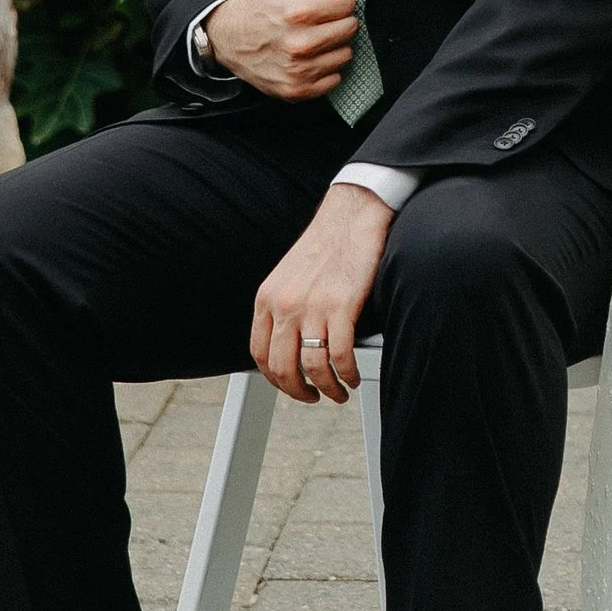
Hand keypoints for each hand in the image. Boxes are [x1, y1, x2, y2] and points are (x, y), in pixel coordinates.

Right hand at [206, 0, 360, 101]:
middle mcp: (300, 44)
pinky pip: (336, 77)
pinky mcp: (298, 90)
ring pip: (346, 54)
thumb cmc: (265, 3)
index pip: (347, 3)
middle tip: (315, 20)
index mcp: (298, 11)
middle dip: (337, 20)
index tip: (320, 2)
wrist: (232, 37)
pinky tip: (308, 57)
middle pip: (350, 28)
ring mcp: (299, 71)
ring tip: (311, 37)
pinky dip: (325, 67)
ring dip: (333, 45)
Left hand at [253, 184, 391, 402]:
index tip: (289, 385)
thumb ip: (283, 308)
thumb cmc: (326, 243)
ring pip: (312, 367)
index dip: (274, 379)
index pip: (259, 354)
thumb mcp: (289, 276)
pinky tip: (352, 374)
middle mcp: (285, 305)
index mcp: (268, 298)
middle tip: (312, 397)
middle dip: (298, 392)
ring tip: (338, 391)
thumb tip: (288, 344)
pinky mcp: (342, 306)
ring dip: (327, 389)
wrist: (352, 214)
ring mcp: (312, 307)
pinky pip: (340, 355)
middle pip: (282, 368)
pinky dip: (347, 373)